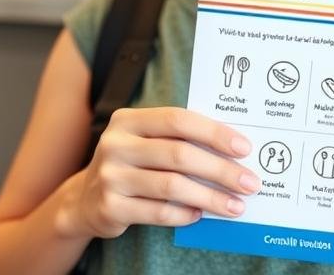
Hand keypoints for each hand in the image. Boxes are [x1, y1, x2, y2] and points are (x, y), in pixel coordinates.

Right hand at [65, 107, 259, 238]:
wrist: (84, 199)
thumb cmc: (132, 164)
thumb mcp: (145, 141)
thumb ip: (178, 138)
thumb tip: (234, 150)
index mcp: (128, 120)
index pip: (178, 120)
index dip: (214, 133)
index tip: (244, 148)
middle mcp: (116, 144)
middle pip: (180, 154)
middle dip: (221, 170)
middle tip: (249, 183)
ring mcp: (110, 176)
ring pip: (172, 186)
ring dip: (210, 197)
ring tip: (235, 205)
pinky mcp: (110, 207)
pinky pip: (159, 212)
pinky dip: (185, 214)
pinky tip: (201, 214)